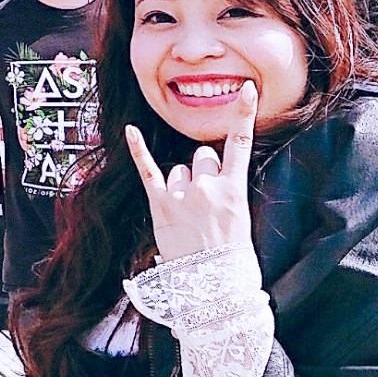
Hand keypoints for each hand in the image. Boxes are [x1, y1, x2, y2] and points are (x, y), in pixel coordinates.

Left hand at [123, 82, 254, 261]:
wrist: (213, 288)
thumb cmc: (230, 257)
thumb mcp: (240, 218)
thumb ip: (226, 190)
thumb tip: (213, 171)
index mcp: (234, 189)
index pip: (241, 143)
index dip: (244, 113)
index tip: (247, 88)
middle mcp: (207, 186)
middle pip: (202, 157)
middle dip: (203, 171)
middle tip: (206, 202)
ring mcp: (182, 195)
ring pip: (178, 169)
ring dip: (180, 184)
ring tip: (187, 215)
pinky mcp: (160, 205)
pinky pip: (147, 171)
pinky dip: (138, 151)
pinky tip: (130, 131)